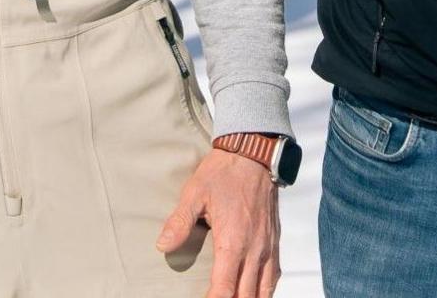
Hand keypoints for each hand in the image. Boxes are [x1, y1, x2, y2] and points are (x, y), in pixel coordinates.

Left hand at [154, 147, 280, 297]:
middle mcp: (254, 248)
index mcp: (233, 241)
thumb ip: (180, 222)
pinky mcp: (274, 240)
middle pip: (245, 295)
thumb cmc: (224, 172)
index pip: (224, 288)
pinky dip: (265, 290)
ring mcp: (267, 246)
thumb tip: (162, 245)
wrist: (254, 154)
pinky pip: (274, 274)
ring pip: (264, 289)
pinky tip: (256, 293)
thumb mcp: (195, 193)